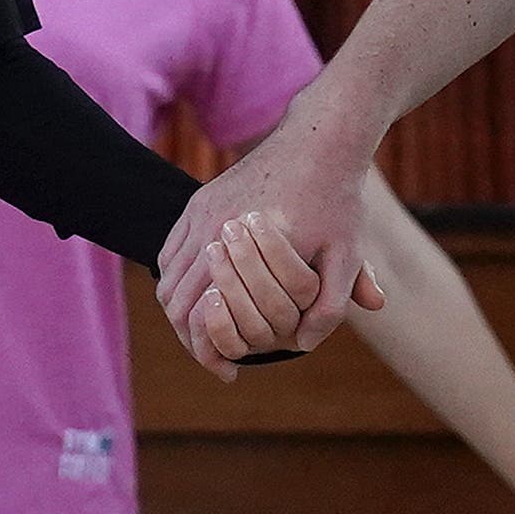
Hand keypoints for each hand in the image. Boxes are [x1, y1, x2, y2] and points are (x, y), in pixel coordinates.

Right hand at [161, 113, 379, 370]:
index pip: (198, 313)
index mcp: (239, 244)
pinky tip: (204, 295)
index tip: (229, 373)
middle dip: (190, 336)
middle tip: (217, 359)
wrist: (320, 140)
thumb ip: (334, 303)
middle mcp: (208, 226)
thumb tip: (305, 345)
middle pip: (172, 300)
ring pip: (166, 276)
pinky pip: (170, 250)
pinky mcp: (199, 199)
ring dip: (181, 308)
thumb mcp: (348, 254)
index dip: (208, 351)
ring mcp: (199, 209)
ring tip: (209, 331)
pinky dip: (178, 279)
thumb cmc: (337, 200)